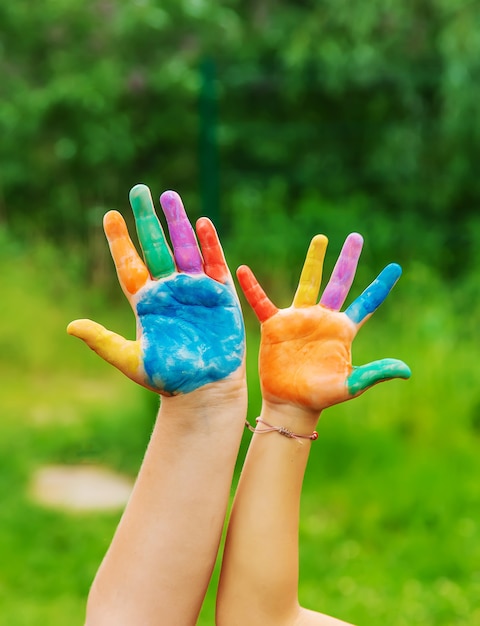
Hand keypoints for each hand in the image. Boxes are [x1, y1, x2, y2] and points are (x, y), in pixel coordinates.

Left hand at [68, 184, 244, 394]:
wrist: (204, 389)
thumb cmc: (168, 379)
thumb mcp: (131, 360)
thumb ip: (104, 341)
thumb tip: (71, 326)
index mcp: (146, 302)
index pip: (130, 264)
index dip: (120, 240)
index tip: (110, 215)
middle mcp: (169, 290)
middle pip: (156, 247)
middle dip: (148, 220)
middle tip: (140, 191)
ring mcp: (195, 289)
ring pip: (185, 248)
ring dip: (177, 223)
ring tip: (169, 196)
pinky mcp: (220, 294)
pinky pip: (214, 263)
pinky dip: (209, 244)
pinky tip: (202, 223)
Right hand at [237, 233, 409, 411]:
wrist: (291, 404)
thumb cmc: (322, 396)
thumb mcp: (351, 385)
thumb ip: (374, 373)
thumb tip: (405, 370)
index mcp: (343, 330)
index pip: (367, 303)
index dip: (380, 285)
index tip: (396, 267)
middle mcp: (323, 319)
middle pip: (339, 282)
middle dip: (348, 260)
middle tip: (356, 237)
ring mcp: (299, 319)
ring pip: (308, 282)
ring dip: (314, 260)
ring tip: (321, 238)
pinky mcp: (275, 326)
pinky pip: (262, 302)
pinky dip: (253, 288)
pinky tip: (244, 271)